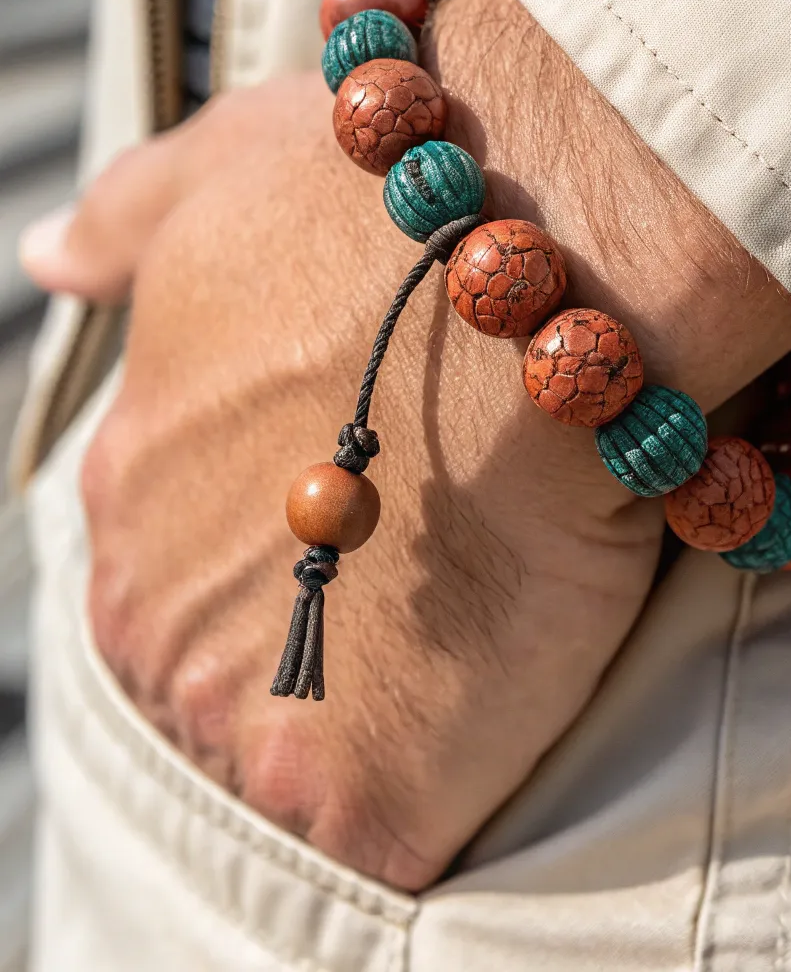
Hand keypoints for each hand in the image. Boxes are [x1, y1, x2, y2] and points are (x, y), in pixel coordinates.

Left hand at [21, 0, 790, 888]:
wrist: (526, 273)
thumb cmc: (379, 207)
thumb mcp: (222, 172)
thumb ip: (128, 218)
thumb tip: (52, 254)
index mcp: (127, 484)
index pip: (184, 558)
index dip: (291, 537)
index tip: (383, 504)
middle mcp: (152, 608)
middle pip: (235, 664)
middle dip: (327, 629)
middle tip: (443, 555)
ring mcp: (244, 708)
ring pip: (305, 751)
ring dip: (387, 704)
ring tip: (481, 608)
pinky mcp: (358, 793)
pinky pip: (396, 829)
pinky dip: (447, 783)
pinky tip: (502, 694)